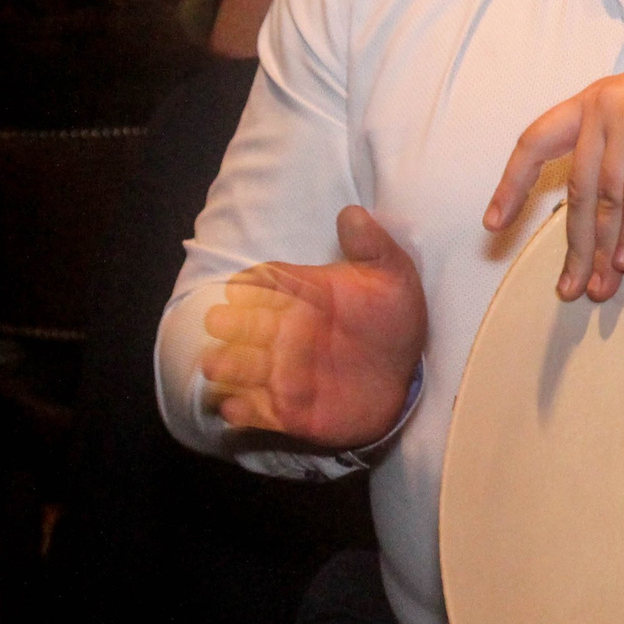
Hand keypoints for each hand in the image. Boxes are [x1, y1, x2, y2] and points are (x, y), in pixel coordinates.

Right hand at [199, 205, 427, 447]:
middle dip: (231, 323)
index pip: (265, 284)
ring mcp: (283, 372)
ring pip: (244, 367)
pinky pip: (259, 412)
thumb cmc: (393, 320)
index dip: (251, 285)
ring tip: (216, 366)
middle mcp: (284, 332)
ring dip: (227, 366)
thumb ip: (372, 246)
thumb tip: (352, 212)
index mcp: (302, 296)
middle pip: (246, 324)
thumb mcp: (392, 277)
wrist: (406, 375)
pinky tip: (234, 409)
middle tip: (220, 323)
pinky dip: (243, 411)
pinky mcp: (288, 411)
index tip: (241, 288)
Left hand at [486, 51, 623, 302]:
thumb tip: (595, 216)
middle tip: (569, 289)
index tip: (493, 225)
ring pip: (605, 195)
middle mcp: (605, 102)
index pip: (535, 141)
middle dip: (573, 244)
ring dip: (602, 249)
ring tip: (600, 289)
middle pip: (575, 186)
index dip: (511, 184)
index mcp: (594, 98)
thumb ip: (617, 150)